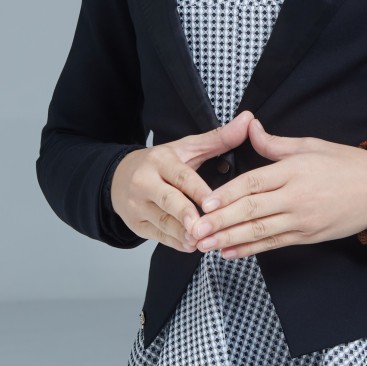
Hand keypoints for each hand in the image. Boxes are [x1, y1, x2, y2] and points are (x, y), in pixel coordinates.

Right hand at [109, 110, 255, 251]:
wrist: (118, 178)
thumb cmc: (160, 164)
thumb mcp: (186, 148)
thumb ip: (218, 138)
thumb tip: (248, 119)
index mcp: (159, 161)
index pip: (181, 176)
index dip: (198, 190)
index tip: (214, 202)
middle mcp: (144, 182)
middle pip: (167, 200)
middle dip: (186, 215)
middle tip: (204, 228)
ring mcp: (137, 205)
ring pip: (162, 222)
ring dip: (183, 234)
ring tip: (204, 241)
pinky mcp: (135, 224)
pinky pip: (158, 236)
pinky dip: (176, 242)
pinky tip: (191, 245)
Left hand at [186, 115, 366, 257]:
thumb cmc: (345, 164)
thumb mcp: (310, 145)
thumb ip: (275, 143)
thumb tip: (249, 127)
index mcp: (294, 170)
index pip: (253, 183)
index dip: (226, 194)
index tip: (203, 202)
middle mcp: (295, 197)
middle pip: (251, 210)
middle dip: (219, 222)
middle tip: (194, 230)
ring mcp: (301, 220)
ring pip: (259, 231)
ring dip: (229, 239)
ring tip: (204, 245)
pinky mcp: (307, 237)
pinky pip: (273, 244)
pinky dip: (250, 249)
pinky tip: (229, 252)